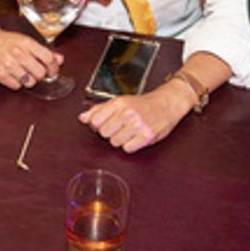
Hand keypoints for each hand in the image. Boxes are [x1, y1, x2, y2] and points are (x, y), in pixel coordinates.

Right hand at [0, 27, 60, 89]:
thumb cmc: (3, 40)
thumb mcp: (24, 40)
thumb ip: (42, 50)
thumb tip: (59, 59)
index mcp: (26, 43)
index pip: (48, 58)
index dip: (54, 67)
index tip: (53, 70)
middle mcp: (18, 54)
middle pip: (41, 73)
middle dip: (41, 75)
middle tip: (36, 72)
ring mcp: (9, 65)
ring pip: (30, 82)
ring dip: (29, 80)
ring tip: (23, 73)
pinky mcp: (1, 75)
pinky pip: (17, 86)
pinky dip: (17, 83)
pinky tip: (13, 75)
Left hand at [78, 81, 192, 152]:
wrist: (167, 103)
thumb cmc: (143, 103)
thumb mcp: (120, 101)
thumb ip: (99, 109)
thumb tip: (82, 118)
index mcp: (118, 103)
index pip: (95, 121)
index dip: (99, 125)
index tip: (107, 122)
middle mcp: (127, 113)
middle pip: (104, 134)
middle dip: (111, 132)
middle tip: (122, 126)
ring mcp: (137, 125)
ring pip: (115, 143)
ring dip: (121, 139)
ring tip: (130, 130)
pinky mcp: (147, 136)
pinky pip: (127, 149)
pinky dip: (131, 145)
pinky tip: (136, 137)